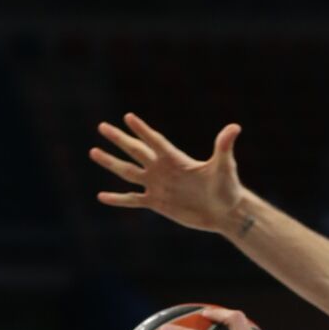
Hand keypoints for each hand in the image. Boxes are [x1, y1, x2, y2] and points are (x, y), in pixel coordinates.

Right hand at [91, 113, 245, 233]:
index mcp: (177, 159)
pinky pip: (133, 200)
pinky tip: (101, 196)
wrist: (226, 212)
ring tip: (94, 151)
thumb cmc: (228, 187)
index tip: (128, 117)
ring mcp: (158, 186)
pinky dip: (118, 199)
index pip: (155, 141)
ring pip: (129, 172)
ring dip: (111, 163)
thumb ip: (224, 147)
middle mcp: (163, 170)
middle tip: (102, 126)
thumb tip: (235, 127)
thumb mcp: (225, 166)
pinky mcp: (157, 203)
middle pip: (136, 151)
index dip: (142, 130)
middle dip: (120, 139)